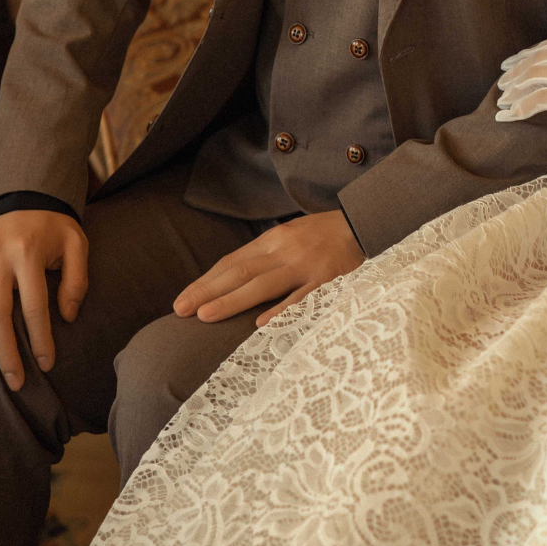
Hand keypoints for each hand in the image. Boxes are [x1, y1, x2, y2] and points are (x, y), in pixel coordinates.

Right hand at [0, 210, 89, 390]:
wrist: (26, 197)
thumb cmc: (53, 229)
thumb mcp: (77, 245)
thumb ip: (77, 280)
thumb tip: (67, 317)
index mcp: (29, 252)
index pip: (34, 306)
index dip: (39, 339)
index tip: (46, 364)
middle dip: (5, 352)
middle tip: (14, 381)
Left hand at [172, 209, 363, 326]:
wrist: (366, 222)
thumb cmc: (324, 236)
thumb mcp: (290, 237)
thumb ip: (265, 257)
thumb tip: (231, 279)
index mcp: (273, 240)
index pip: (232, 262)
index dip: (205, 282)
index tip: (182, 301)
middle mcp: (284, 250)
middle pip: (240, 272)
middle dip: (208, 291)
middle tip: (181, 310)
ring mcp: (306, 265)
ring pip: (263, 284)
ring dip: (233, 300)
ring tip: (206, 316)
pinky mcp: (328, 279)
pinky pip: (303, 297)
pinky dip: (282, 309)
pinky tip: (261, 324)